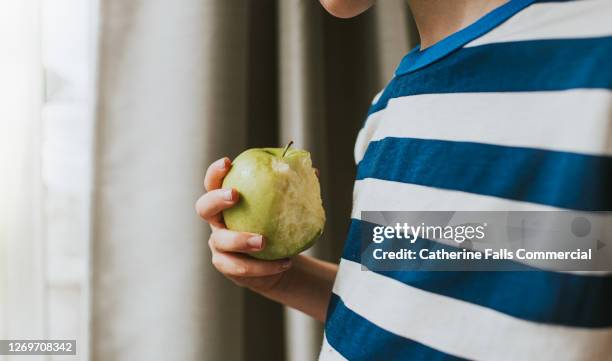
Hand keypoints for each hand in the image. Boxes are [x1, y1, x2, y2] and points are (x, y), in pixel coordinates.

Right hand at [195, 157, 291, 291]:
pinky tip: (284, 263)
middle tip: (236, 196)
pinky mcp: (228, 266)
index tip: (228, 163)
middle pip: (204, 208)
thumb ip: (294, 189)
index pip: (213, 183)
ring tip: (264, 241)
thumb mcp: (285, 208)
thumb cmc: (278, 227)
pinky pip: (241, 268)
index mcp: (227, 203)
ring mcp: (219, 245)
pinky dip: (263, 267)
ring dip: (241, 240)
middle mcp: (218, 222)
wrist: (278, 262)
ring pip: (222, 242)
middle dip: (217, 199)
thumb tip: (313, 171)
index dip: (215, 173)